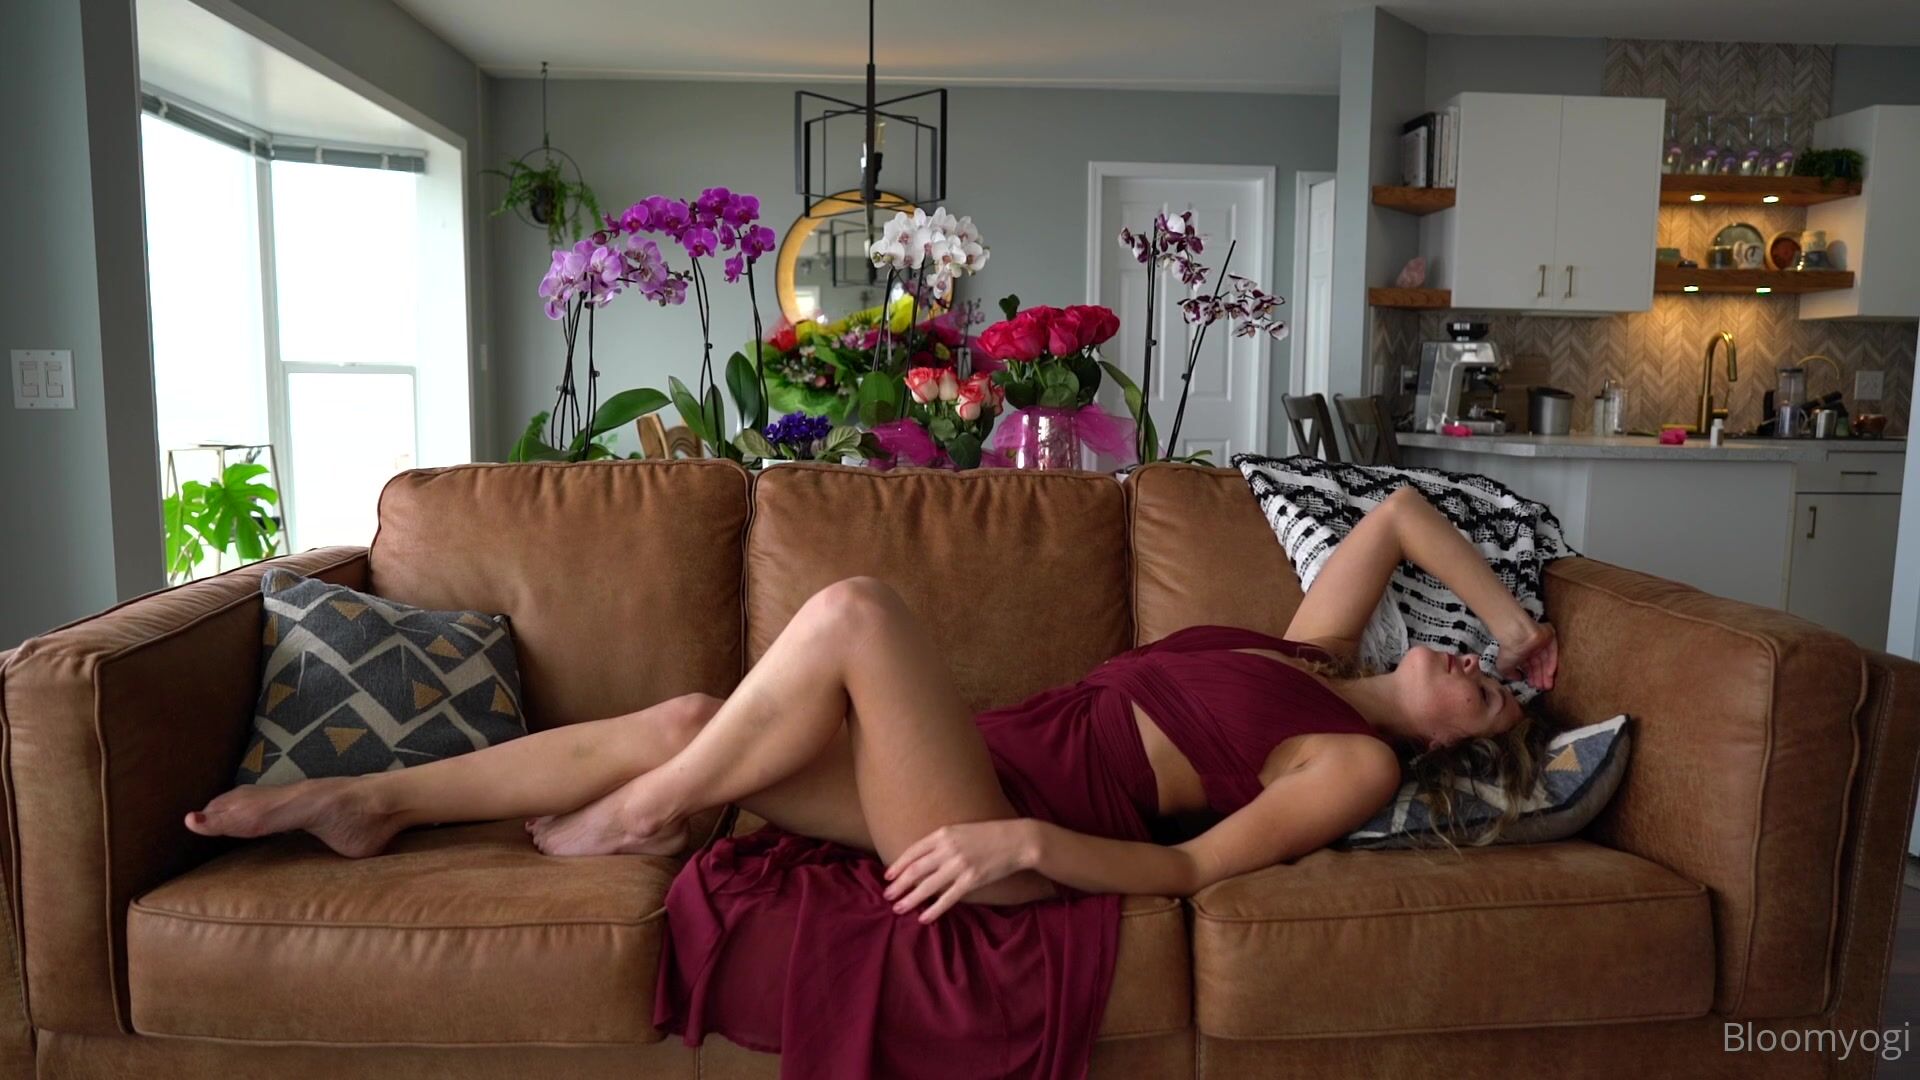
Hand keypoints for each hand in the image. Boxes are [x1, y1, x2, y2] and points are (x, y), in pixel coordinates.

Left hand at [883, 819, 1036, 922]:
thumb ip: (943, 842)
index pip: (913, 851)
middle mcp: (948, 849)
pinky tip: (924, 918)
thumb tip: (923, 858)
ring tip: (898, 908)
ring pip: (927, 886)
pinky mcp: (971, 880)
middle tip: (887, 896)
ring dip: (910, 899)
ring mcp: (959, 865)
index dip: (898, 864)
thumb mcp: (962, 831)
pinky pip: (947, 898)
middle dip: (898, 884)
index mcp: (944, 834)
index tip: (887, 876)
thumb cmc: (989, 834)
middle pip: (915, 869)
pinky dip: (934, 910)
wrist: (1017, 840)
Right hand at [1495, 619, 1558, 689]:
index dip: (1532, 677)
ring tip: (1547, 685)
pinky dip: (1552, 663)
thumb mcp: (1504, 667)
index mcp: (1520, 653)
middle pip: (1539, 665)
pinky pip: (1553, 652)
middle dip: (1540, 677)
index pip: (1529, 666)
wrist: (1517, 635)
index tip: (1534, 686)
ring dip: (1546, 673)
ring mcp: (1541, 642)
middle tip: (1542, 688)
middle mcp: (1531, 648)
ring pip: (1546, 660)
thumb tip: (1517, 678)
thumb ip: (1510, 675)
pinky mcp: (1549, 637)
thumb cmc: (1508, 649)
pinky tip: (1550, 674)